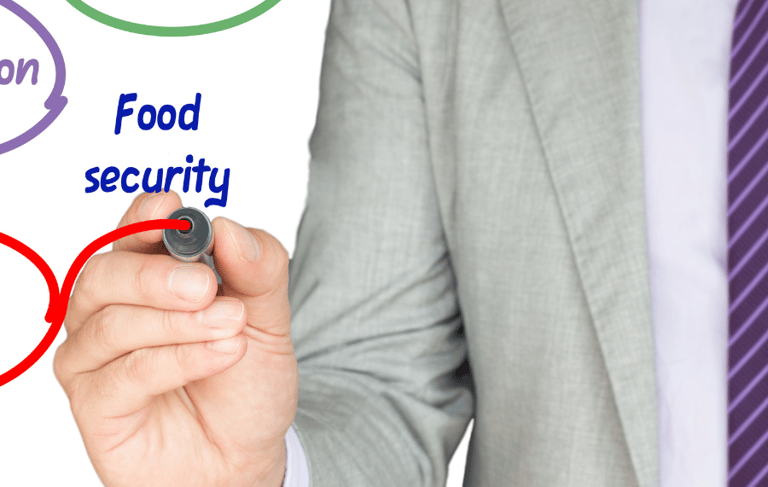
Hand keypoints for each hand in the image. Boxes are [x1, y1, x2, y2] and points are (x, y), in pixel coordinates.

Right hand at [53, 192, 297, 486]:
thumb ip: (258, 269)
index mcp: (151, 279)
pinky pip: (122, 373)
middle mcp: (113, 311)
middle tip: (208, 287)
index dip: (146, 217)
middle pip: (107, 273)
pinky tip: (220, 354)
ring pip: (112, 321)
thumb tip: (227, 229)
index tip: (171, 208)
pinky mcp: (94, 403)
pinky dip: (176, 359)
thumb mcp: (268, 318)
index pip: (133, 234)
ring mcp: (97, 357)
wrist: (245, 455)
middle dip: (160, 275)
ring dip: (179, 322)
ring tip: (231, 327)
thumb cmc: (245, 383)